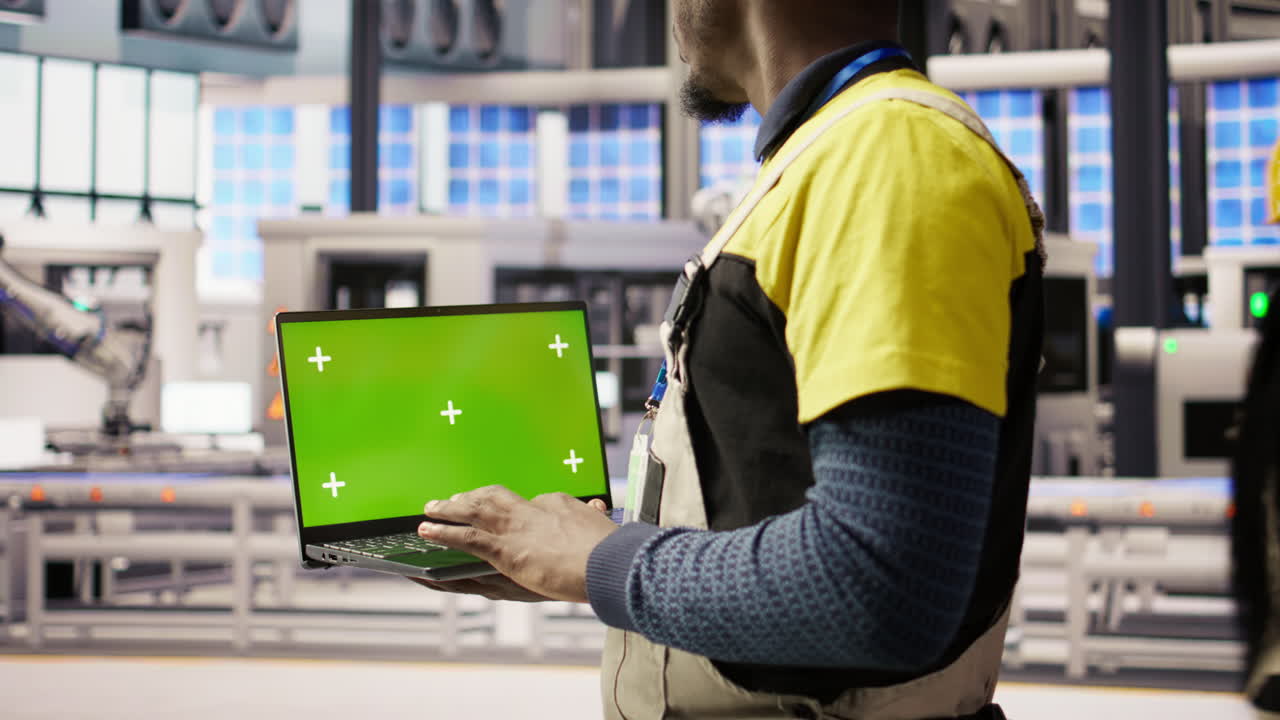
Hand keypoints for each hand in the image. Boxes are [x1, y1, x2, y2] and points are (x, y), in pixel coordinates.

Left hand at [418, 487, 616, 602]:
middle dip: (470, 499)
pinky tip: (427, 532)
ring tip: (429, 511)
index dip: (512, 509)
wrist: (607, 562)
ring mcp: (515, 529)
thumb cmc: (608, 550)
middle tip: (452, 500)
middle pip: (492, 498)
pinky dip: (444, 533)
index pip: (528, 503)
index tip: (505, 516)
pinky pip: (466, 537)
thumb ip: (593, 517)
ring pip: (473, 512)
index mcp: (555, 503)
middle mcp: (531, 509)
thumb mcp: (601, 527)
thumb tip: (597, 508)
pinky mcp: (505, 550)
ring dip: (449, 511)